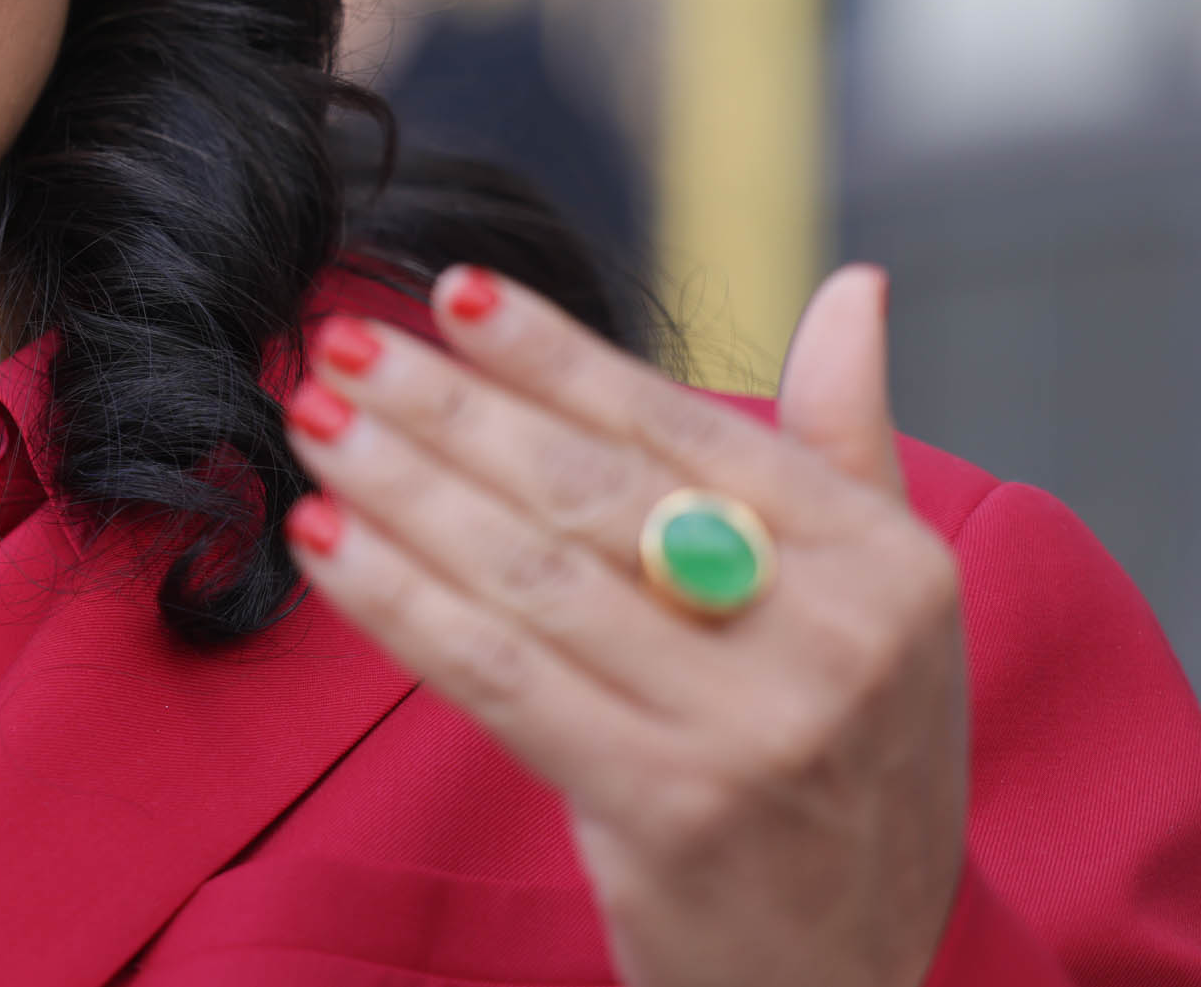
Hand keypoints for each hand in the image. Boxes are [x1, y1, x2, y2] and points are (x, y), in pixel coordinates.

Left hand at [281, 264, 968, 986]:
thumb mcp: (890, 607)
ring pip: (528, 573)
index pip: (680, 425)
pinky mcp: (665, 806)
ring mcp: (750, 727)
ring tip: (314, 421)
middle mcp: (830, 635)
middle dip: (449, 406)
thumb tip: (852, 288)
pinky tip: (322, 540)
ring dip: (400, 486)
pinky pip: (496, 674)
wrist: (865, 975)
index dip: (554, 352)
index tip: (450, 287)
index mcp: (883, 559)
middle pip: (588, 490)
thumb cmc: (853, 764)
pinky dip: (395, 599)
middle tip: (343, 340)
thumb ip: (846, 443)